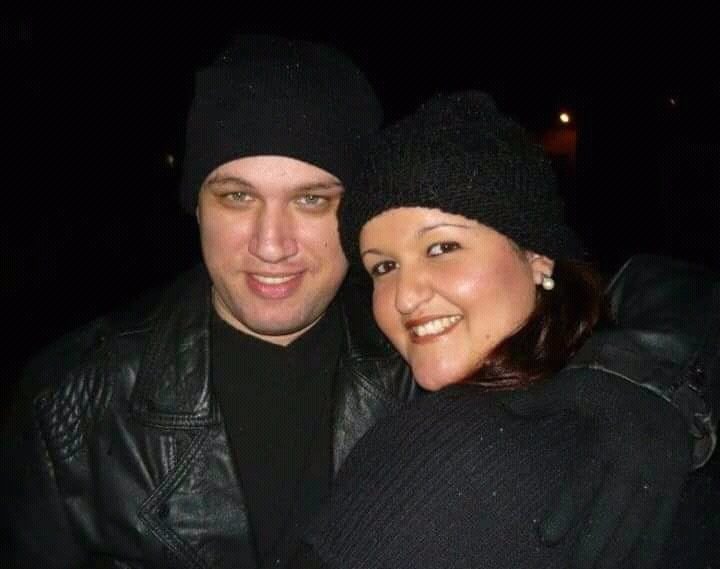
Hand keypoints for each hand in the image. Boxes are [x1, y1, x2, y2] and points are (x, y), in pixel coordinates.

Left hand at [501, 368, 691, 568]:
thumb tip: (500, 408)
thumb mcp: (574, 386)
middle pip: (614, 511)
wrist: (658, 377)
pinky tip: (637, 566)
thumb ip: (538, 401)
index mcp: (610, 437)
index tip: (546, 536)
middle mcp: (638, 459)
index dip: (565, 511)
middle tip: (575, 568)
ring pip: (640, 523)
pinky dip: (651, 547)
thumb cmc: (607, 385)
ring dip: (621, 553)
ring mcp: (661, 473)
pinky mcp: (675, 482)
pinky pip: (664, 522)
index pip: (583, 482)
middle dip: (594, 544)